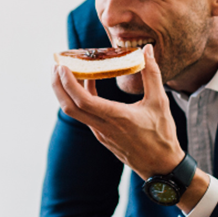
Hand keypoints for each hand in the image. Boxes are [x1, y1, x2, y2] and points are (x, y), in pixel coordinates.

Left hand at [51, 44, 184, 178]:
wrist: (161, 166)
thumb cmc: (162, 135)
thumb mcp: (160, 102)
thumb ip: (152, 74)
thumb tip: (146, 49)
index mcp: (116, 118)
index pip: (83, 101)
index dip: (69, 84)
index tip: (63, 67)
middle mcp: (103, 127)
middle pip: (69, 107)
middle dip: (58, 86)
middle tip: (55, 66)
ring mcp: (100, 133)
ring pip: (74, 112)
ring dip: (66, 92)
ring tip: (66, 71)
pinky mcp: (102, 135)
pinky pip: (84, 114)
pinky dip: (79, 98)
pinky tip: (87, 84)